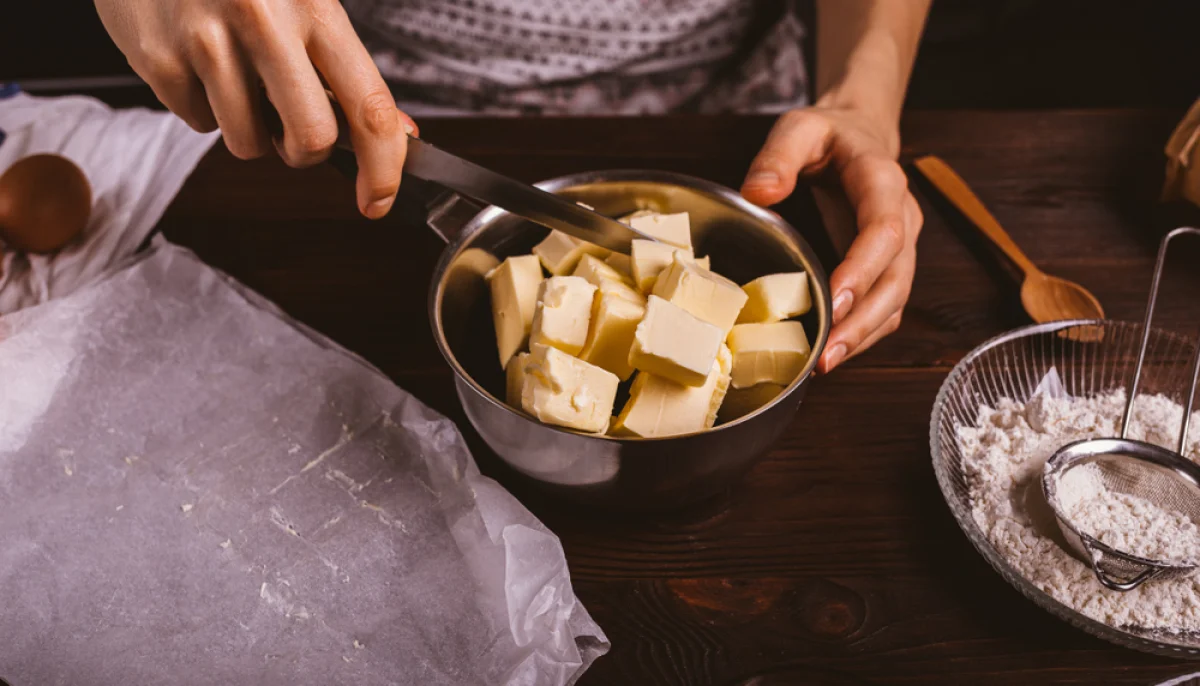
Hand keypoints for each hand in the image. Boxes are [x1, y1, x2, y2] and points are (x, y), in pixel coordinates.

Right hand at [95, 0, 413, 218]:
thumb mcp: (305, 0)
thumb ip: (348, 69)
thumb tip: (401, 136)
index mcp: (314, 7)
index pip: (368, 106)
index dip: (383, 167)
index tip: (378, 200)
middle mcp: (263, 21)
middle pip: (311, 140)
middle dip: (306, 151)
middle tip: (291, 126)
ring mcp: (205, 40)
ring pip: (248, 144)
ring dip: (250, 130)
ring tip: (237, 79)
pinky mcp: (157, 57)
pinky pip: (197, 122)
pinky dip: (203, 106)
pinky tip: (198, 62)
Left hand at [741, 105, 921, 372]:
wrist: (859, 135)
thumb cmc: (828, 135)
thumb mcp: (799, 127)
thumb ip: (779, 156)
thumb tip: (759, 192)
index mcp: (882, 181)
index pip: (883, 231)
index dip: (863, 269)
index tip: (835, 301)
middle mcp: (902, 217)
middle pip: (897, 278)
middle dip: (863, 320)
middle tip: (827, 353)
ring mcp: (902, 245)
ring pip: (896, 300)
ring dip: (864, 336)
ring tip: (826, 363)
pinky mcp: (889, 265)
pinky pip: (886, 307)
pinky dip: (864, 333)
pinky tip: (833, 351)